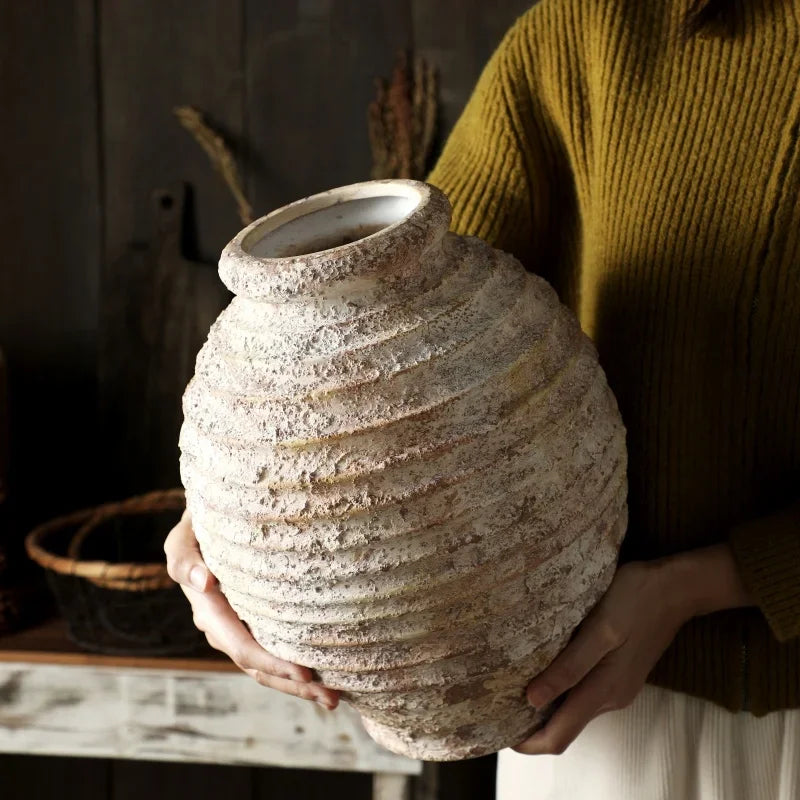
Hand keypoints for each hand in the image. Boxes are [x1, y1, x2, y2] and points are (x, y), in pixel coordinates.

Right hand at [164, 509, 338, 709]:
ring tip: (334, 698)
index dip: (272, 663)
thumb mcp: (184, 537)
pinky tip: (323, 677)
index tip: (306, 672)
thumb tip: (204, 583)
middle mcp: (221, 628)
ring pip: (267, 668)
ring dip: (298, 686)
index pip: (242, 646)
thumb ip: (186, 559)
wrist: (208, 521)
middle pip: (259, 667)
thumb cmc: (199, 525)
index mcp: (208, 610)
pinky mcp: (252, 625)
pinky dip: (294, 671)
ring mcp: (237, 630)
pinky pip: (272, 653)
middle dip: (293, 685)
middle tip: (332, 698)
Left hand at [515, 544, 752, 754]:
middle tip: (495, 703)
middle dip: (530, 724)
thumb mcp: (599, 629)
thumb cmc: (634, 600)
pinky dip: (560, 688)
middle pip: (564, 727)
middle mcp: (611, 697)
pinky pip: (583, 691)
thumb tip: (532, 700)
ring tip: (511, 684)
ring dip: (544, 705)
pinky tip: (543, 667)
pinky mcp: (619, 672)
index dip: (527, 743)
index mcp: (604, 691)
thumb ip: (569, 667)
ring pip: (573, 709)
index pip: (559, 737)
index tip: (498, 731)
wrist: (676, 588)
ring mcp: (617, 687)